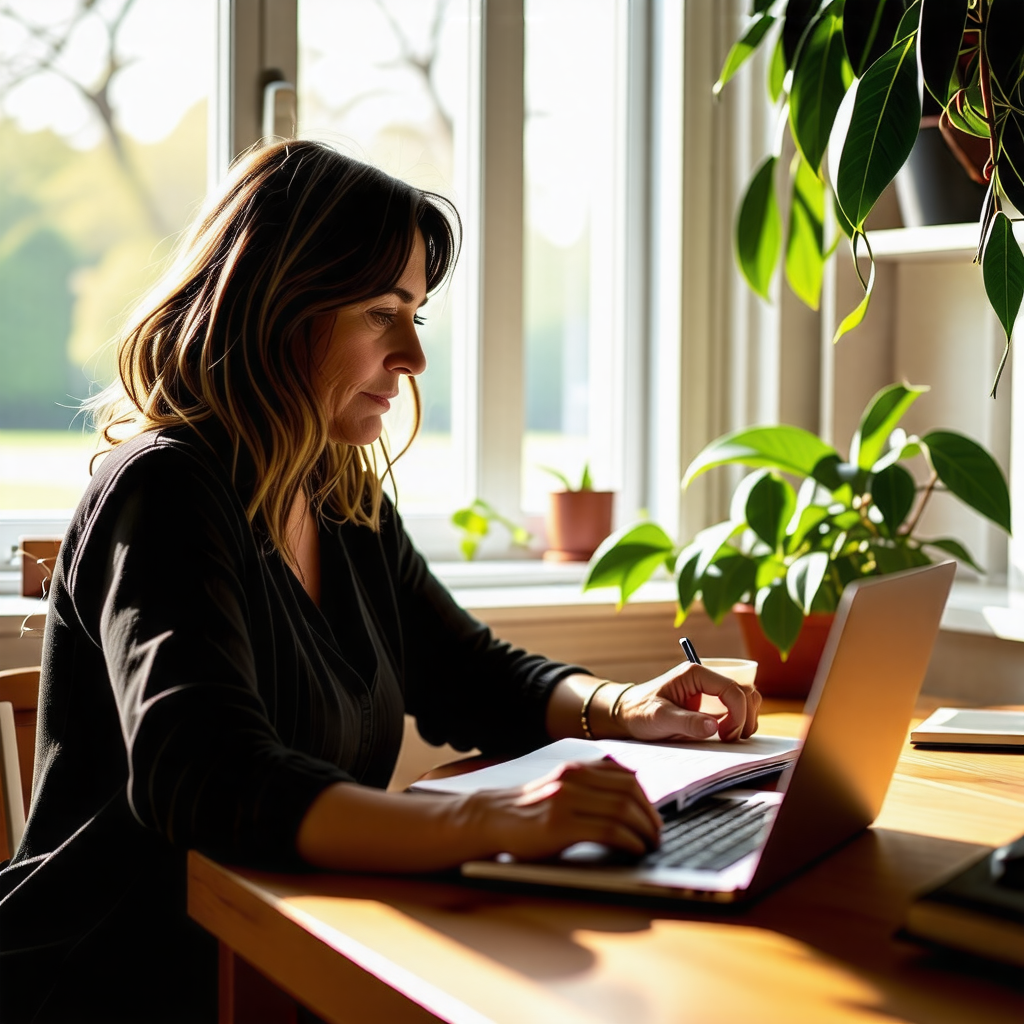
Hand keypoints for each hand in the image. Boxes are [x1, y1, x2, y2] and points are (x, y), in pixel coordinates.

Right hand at [466, 758, 662, 860]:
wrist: (491, 819)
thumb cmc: (529, 811)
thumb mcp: (561, 787)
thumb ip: (589, 786)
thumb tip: (630, 797)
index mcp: (576, 769)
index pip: (625, 777)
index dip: (647, 798)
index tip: (653, 817)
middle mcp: (573, 780)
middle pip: (629, 792)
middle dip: (650, 816)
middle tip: (656, 835)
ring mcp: (566, 801)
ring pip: (622, 810)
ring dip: (643, 831)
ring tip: (648, 846)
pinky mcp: (560, 827)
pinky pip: (608, 831)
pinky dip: (629, 842)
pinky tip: (633, 850)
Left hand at [612, 662, 761, 742]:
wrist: (628, 714)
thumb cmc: (640, 711)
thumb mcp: (659, 718)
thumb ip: (686, 722)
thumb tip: (713, 727)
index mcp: (695, 674)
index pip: (731, 688)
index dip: (737, 713)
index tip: (727, 735)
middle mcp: (706, 678)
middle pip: (744, 691)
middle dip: (745, 716)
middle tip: (731, 738)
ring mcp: (710, 690)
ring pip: (745, 698)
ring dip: (747, 718)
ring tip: (732, 737)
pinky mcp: (711, 703)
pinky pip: (737, 708)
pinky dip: (741, 721)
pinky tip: (729, 735)